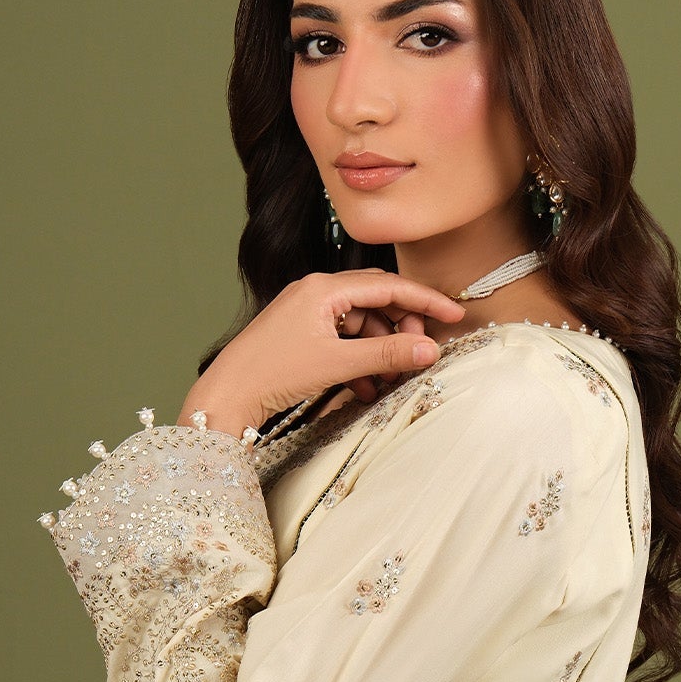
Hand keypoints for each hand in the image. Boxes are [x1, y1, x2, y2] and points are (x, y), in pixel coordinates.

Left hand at [178, 271, 465, 432]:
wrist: (227, 395)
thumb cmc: (273, 374)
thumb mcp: (337, 365)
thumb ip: (386, 354)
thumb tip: (429, 351)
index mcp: (324, 288)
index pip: (388, 286)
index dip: (425, 301)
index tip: (453, 315)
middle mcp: (317, 292)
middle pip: (377, 301)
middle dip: (402, 329)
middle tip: (419, 355)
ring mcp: (308, 312)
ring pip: (361, 325)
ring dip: (380, 351)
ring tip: (388, 381)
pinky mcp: (302, 333)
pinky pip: (343, 339)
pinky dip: (359, 360)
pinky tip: (365, 388)